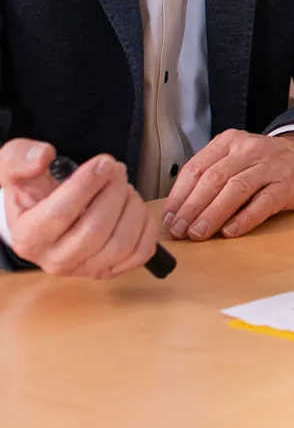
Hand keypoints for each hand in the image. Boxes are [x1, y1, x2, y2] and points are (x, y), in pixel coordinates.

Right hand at [0, 139, 157, 278]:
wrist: (42, 212)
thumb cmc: (32, 189)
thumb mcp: (14, 166)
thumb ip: (21, 157)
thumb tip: (43, 157)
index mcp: (30, 236)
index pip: (61, 214)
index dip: (88, 184)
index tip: (104, 162)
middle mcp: (55, 260)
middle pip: (95, 230)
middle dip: (114, 192)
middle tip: (116, 170)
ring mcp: (84, 268)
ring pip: (121, 244)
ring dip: (131, 207)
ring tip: (124, 187)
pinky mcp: (109, 270)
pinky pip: (140, 253)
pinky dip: (145, 226)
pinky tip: (133, 206)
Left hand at [162, 129, 293, 241]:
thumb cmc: (264, 164)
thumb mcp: (235, 158)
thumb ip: (210, 177)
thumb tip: (179, 211)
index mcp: (230, 141)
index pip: (197, 167)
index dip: (179, 196)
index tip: (169, 218)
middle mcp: (249, 149)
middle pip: (213, 178)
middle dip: (192, 208)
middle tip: (180, 230)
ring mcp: (270, 166)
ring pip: (235, 189)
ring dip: (213, 214)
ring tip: (198, 234)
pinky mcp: (287, 184)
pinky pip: (263, 202)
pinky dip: (244, 218)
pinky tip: (230, 231)